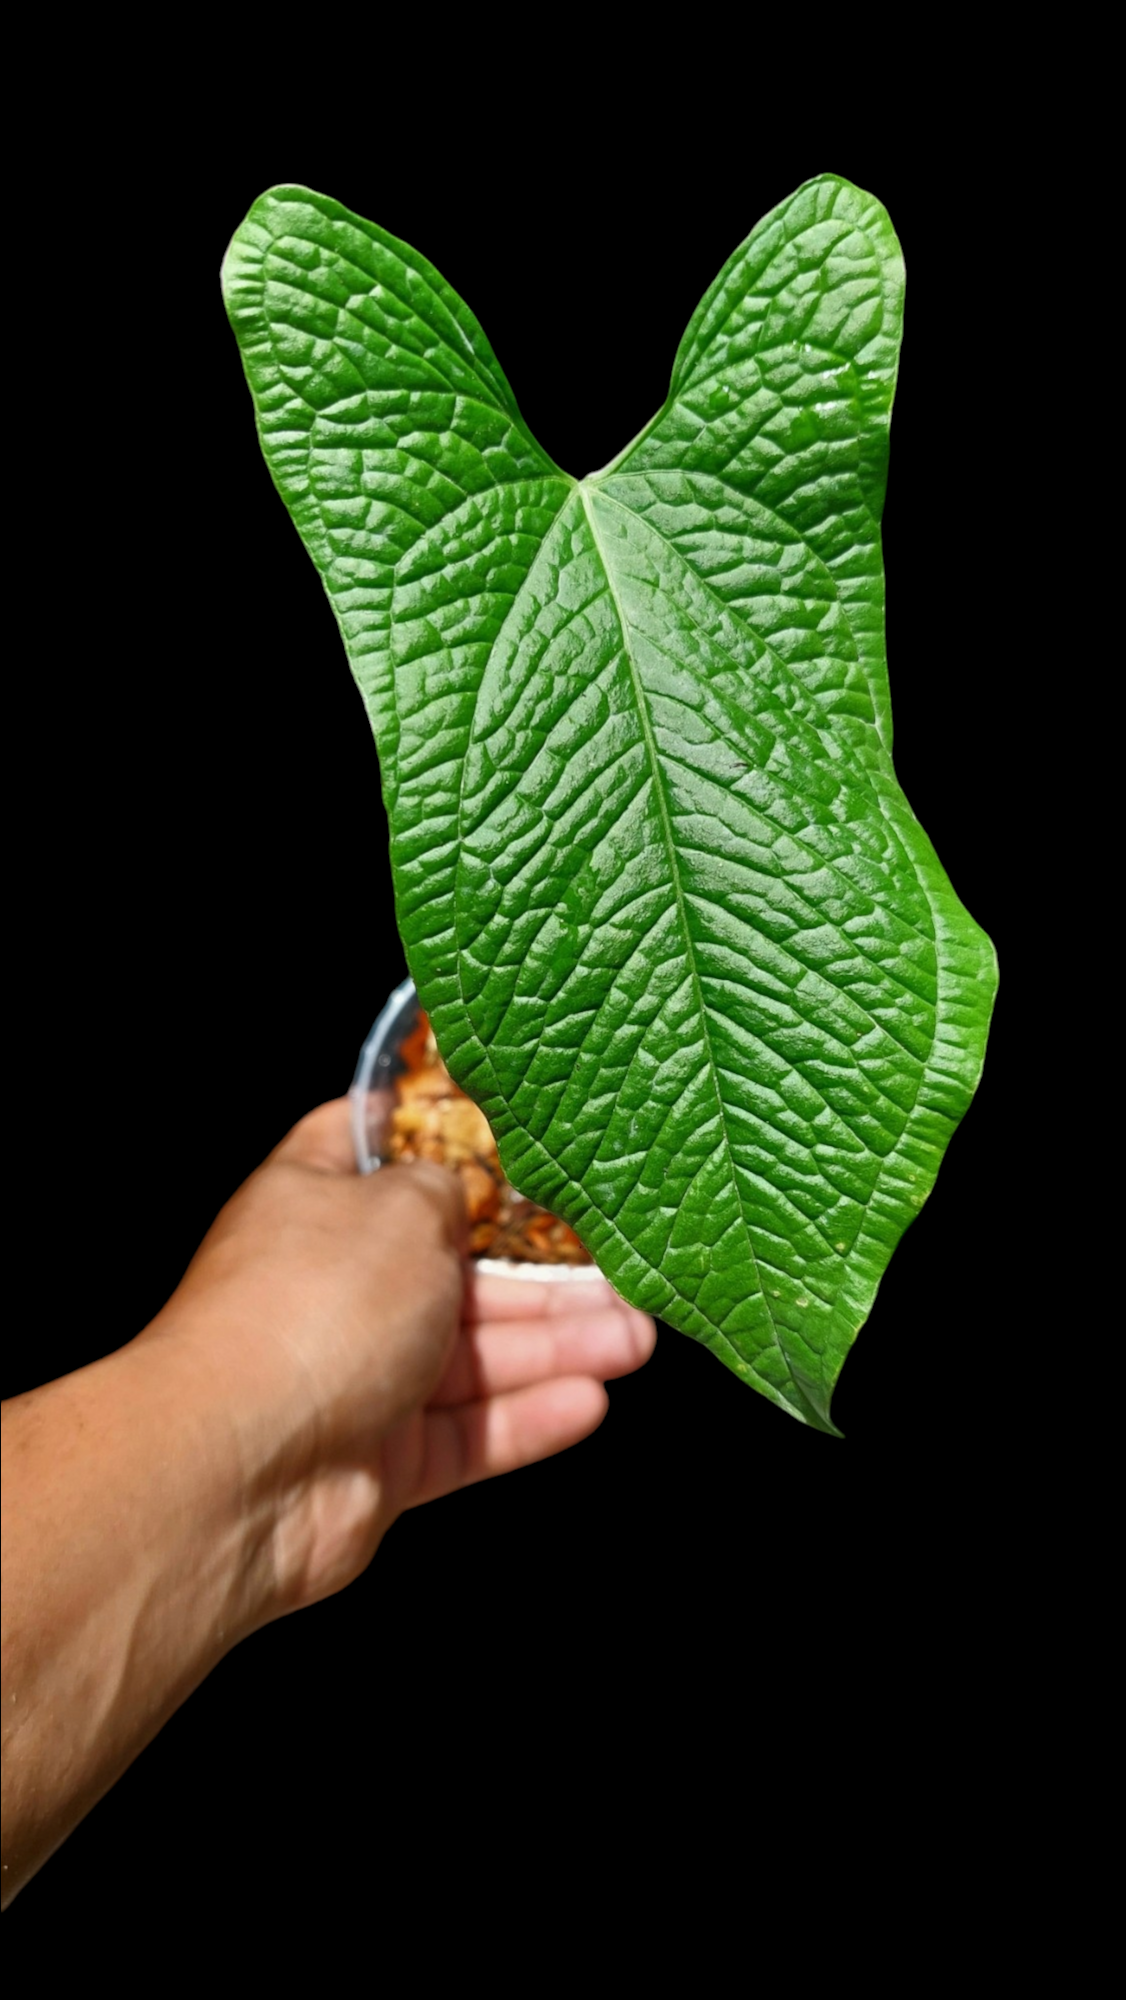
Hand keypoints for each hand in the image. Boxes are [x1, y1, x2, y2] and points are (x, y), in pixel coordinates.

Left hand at [153, 1099, 655, 1616]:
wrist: (243, 1466)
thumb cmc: (310, 1310)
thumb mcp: (401, 1208)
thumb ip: (447, 1189)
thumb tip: (461, 1187)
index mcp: (315, 1201)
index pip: (376, 1147)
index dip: (441, 1134)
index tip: (515, 1136)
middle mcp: (332, 1285)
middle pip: (454, 1267)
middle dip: (542, 1272)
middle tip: (620, 1271)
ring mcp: (355, 1375)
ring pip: (474, 1356)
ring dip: (557, 1345)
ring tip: (636, 1339)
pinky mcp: (380, 1460)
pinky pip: (468, 1433)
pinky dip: (527, 1417)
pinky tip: (588, 1402)